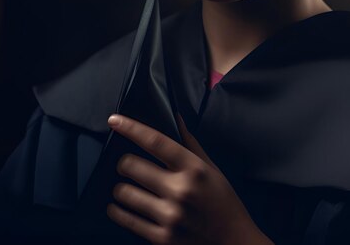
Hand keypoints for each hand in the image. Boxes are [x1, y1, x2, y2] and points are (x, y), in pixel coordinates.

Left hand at [106, 112, 272, 244]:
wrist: (234, 242)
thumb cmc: (223, 202)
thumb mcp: (211, 168)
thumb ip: (189, 142)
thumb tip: (175, 118)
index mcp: (193, 168)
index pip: (155, 141)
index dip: (131, 128)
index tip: (115, 120)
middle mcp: (180, 189)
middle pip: (131, 165)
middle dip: (124, 163)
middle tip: (126, 164)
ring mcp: (170, 215)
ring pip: (124, 193)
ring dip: (120, 188)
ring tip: (124, 187)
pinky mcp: (162, 238)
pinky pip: (127, 220)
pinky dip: (117, 211)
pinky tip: (118, 207)